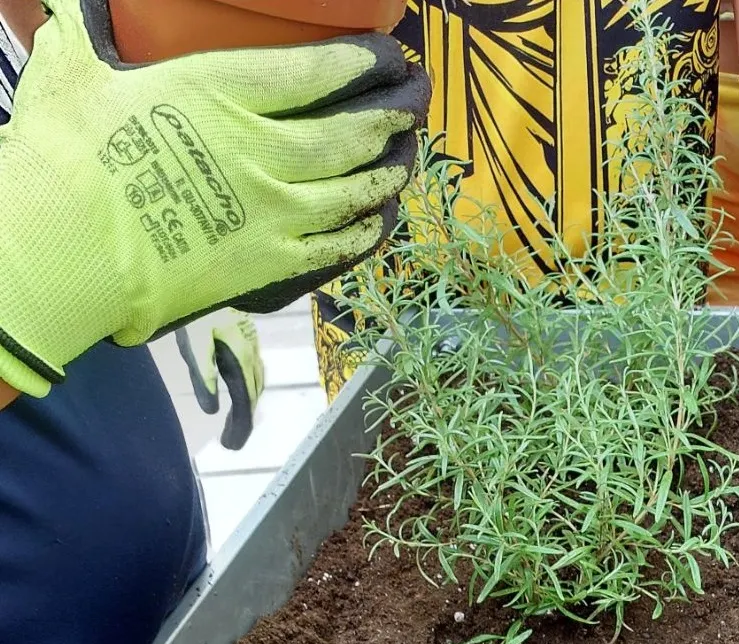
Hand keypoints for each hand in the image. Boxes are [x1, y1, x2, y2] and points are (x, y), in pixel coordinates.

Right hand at [0, 0, 428, 396]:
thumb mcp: (75, 76)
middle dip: (395, 112)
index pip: (318, 70)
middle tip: (418, 98)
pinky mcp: (272, 263)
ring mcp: (276, 212)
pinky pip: (339, 244)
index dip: (364, 61)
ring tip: (408, 155)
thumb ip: (88, 35)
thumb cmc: (62, 156)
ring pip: (357, 188)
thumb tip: (70, 4)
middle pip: (352, 130)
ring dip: (390, 170)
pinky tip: (381, 219)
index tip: (388, 54)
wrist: (62, 250)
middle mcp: (266, 152)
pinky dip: (367, 229)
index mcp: (223, 95)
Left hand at [175, 310, 263, 450]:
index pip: (244, 400)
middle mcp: (252, 354)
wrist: (205, 275)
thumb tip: (210, 410)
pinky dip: (251, 389)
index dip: (241, 425)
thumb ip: (202, 375)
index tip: (232, 446)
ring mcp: (252, 345)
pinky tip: (243, 392)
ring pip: (256, 383)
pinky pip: (255, 371)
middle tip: (231, 444)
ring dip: (248, 406)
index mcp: (240, 358)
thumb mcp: (193, 343)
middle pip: (253, 394)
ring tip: (236, 425)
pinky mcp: (248, 338)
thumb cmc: (196, 309)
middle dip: (244, 421)